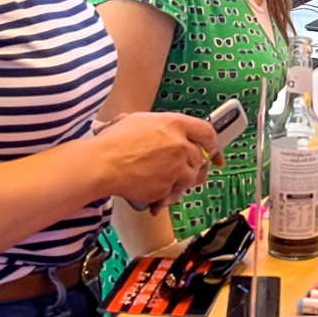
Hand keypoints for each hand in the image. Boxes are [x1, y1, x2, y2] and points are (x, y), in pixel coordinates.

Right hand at [89, 112, 218, 207]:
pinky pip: (175, 193)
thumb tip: (166, 129)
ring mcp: (176, 167)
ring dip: (182, 181)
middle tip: (183, 170)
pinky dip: (167, 196)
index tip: (215, 153)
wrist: (102, 164)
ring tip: (167, 181)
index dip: (214, 143)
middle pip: (202, 158)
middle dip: (195, 166)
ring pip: (192, 178)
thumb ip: (161, 125)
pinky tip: (155, 194)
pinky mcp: (168, 187)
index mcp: (175, 124)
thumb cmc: (115, 140)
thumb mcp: (140, 120)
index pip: (208, 133)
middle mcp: (180, 145)